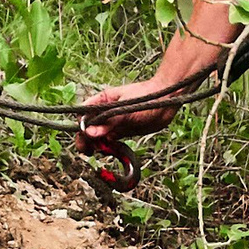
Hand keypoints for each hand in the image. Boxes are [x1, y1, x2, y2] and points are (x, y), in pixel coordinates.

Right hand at [76, 73, 192, 143]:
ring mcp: (114, 122)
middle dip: (86, 139)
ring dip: (97, 145)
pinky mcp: (122, 131)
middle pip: (88, 127)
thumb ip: (108, 123)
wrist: (167, 101)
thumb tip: (89, 133)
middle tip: (87, 151)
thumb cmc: (147, 97)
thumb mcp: (126, 111)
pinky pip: (111, 141)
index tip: (85, 135)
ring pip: (98, 136)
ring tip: (100, 151)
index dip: (82, 125)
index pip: (83, 113)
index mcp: (102, 101)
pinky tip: (111, 151)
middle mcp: (106, 112)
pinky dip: (109, 148)